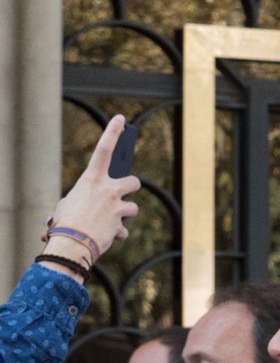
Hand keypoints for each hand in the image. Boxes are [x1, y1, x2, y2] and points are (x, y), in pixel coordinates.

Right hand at [48, 116, 140, 258]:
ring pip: (133, 208)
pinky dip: (116, 235)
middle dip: (130, 189)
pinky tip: (104, 238)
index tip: (121, 119)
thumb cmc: (64, 222)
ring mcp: (117, 206)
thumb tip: (95, 203)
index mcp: (91, 180)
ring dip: (124, 216)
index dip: (112, 133)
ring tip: (108, 223)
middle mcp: (107, 189)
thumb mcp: (70, 203)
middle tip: (120, 197)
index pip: (103, 150)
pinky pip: (123, 229)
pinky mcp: (121, 224)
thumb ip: (87, 197)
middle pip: (132, 181)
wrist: (70, 243)